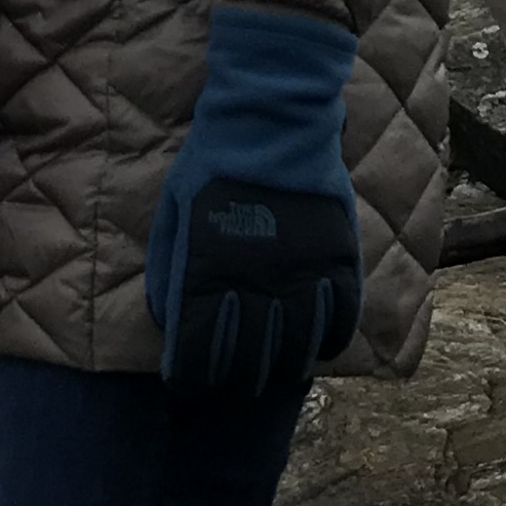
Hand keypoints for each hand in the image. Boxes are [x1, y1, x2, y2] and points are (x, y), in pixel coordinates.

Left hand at [146, 8, 365, 397]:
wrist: (270, 121)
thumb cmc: (212, 164)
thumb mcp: (172, 211)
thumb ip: (167, 268)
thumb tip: (165, 321)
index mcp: (207, 272)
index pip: (197, 351)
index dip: (189, 378)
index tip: (185, 384)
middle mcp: (255, 283)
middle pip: (247, 362)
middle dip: (233, 383)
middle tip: (229, 385)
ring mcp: (301, 273)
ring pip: (296, 349)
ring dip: (281, 370)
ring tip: (272, 375)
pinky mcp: (337, 258)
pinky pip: (340, 317)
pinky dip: (328, 340)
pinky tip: (315, 346)